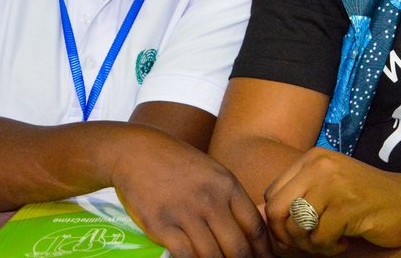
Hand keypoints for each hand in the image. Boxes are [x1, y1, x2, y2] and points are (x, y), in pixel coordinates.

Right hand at [109, 126, 271, 257]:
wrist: (137, 152)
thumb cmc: (177, 162)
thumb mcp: (212, 172)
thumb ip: (230, 198)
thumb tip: (250, 226)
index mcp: (228, 185)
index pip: (255, 227)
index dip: (264, 251)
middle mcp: (211, 199)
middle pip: (238, 247)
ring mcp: (186, 213)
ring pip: (212, 256)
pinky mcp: (161, 225)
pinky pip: (185, 256)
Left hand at [261, 147, 400, 254]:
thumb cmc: (366, 199)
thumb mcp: (327, 190)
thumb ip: (295, 199)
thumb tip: (256, 215)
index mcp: (313, 158)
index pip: (271, 196)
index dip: (278, 224)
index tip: (299, 234)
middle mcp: (321, 165)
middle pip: (276, 211)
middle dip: (288, 237)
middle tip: (312, 242)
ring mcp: (336, 183)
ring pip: (297, 227)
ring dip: (312, 245)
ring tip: (332, 240)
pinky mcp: (349, 205)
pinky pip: (320, 239)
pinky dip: (331, 248)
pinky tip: (348, 239)